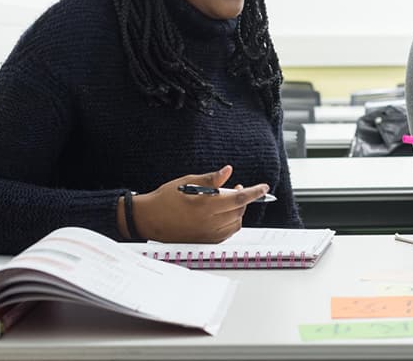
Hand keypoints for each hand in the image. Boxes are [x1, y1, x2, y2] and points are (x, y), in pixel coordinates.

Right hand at [131, 165, 268, 242]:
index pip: (239, 199)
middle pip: (239, 210)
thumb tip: (227, 171)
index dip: (255, 192)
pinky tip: (223, 214)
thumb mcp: (188, 182)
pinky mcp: (205, 241)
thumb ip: (211, 179)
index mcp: (206, 206)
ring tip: (226, 201)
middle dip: (243, 198)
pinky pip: (227, 233)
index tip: (264, 188)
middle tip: (236, 188)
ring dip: (237, 211)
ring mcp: (208, 234)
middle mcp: (209, 222)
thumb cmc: (165, 199)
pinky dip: (230, 222)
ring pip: (235, 222)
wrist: (148, 219)